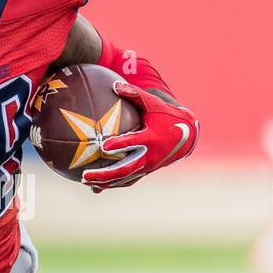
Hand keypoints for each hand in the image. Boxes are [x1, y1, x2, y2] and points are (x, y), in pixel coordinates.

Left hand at [81, 80, 198, 190]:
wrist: (187, 136)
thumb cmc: (167, 116)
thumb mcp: (153, 103)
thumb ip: (134, 94)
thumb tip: (114, 85)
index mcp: (151, 138)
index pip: (133, 143)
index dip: (119, 145)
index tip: (104, 145)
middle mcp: (149, 156)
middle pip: (124, 169)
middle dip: (104, 174)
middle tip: (85, 175)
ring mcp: (148, 166)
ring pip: (124, 178)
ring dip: (105, 182)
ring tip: (85, 182)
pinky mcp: (146, 171)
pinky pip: (128, 181)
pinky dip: (113, 184)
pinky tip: (96, 188)